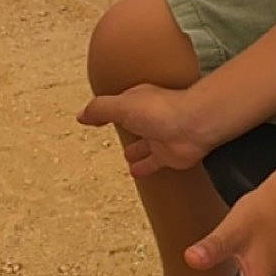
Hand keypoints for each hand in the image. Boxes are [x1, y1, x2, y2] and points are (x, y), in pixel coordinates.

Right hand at [76, 82, 216, 173]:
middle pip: (135, 125)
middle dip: (127, 129)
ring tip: (127, 158)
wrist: (194, 126)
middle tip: (116, 136)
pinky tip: (135, 173)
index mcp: (139, 102)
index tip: (99, 114)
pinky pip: (153, 163)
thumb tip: (80, 115)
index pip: (121, 105)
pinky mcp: (169, 156)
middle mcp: (150, 119)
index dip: (111, 109)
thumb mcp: (122, 106)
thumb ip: (101, 109)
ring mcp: (160, 137)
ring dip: (137, 151)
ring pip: (145, 146)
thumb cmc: (161, 110)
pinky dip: (145, 168)